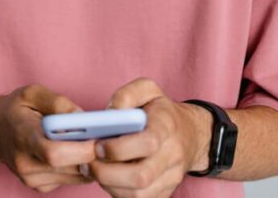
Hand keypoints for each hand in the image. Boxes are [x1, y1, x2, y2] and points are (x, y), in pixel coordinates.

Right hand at [0, 84, 97, 192]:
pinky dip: (78, 167)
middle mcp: (26, 164)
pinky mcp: (39, 186)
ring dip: (88, 161)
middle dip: (92, 154)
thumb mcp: (32, 93)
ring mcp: (31, 179)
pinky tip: (73, 151)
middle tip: (102, 137)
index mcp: (24, 137)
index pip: (54, 153)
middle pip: (70, 168)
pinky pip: (70, 180)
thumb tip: (84, 117)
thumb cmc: (15, 109)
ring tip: (89, 141)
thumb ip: (58, 103)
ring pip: (75, 177)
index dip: (81, 149)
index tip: (98, 136)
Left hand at [85, 77, 207, 197]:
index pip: (148, 143)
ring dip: (109, 185)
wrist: (189, 134)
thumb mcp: (147, 90)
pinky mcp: (165, 191)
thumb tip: (110, 113)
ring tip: (94, 171)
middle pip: (141, 176)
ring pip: (139, 193)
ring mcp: (172, 177)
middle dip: (108, 173)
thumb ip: (127, 95)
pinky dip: (118, 193)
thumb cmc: (160, 110)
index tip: (99, 145)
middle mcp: (173, 154)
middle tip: (89, 163)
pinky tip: (108, 179)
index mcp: (167, 126)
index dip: (119, 148)